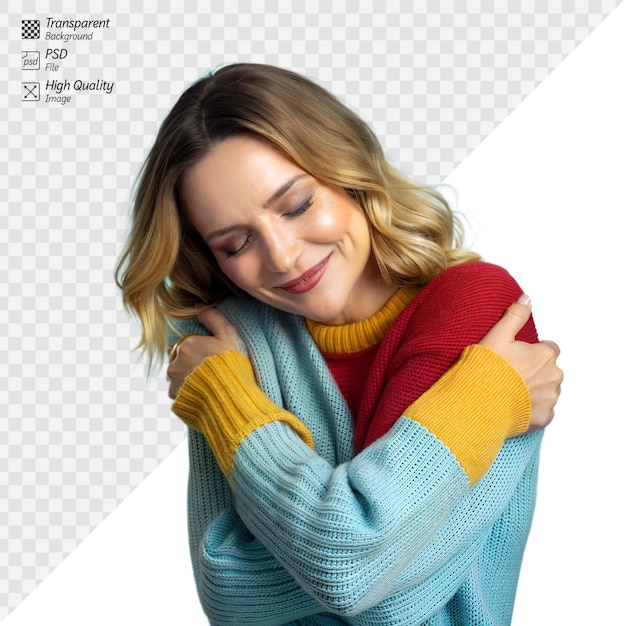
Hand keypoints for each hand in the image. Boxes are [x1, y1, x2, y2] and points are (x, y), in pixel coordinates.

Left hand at [167, 309, 245, 398]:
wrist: (231, 399)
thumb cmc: (232, 367)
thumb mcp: (228, 337)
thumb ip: (213, 319)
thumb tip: (199, 307)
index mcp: (186, 346)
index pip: (187, 344)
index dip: (201, 350)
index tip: (213, 358)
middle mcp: (175, 364)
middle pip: (180, 360)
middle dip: (191, 364)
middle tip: (210, 371)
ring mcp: (174, 384)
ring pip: (179, 377)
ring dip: (189, 379)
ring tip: (208, 385)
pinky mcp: (176, 401)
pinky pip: (180, 395)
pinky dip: (189, 395)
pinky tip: (204, 395)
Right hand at [479, 295, 562, 431]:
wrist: (479, 402)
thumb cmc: (486, 369)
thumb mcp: (497, 335)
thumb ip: (515, 315)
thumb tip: (527, 298)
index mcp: (545, 354)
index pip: (550, 349)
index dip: (533, 351)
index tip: (517, 357)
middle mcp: (554, 376)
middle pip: (550, 370)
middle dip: (536, 371)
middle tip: (511, 374)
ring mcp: (550, 398)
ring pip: (547, 391)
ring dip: (535, 390)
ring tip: (510, 391)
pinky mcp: (544, 417)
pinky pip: (543, 411)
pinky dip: (532, 409)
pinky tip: (514, 406)